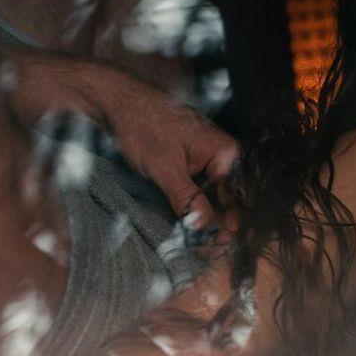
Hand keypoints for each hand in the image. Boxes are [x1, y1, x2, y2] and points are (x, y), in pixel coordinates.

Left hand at [5, 51, 238, 227]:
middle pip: (229, 201)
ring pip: (212, 200)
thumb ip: (188, 199)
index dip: (231, 226)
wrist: (116, 102)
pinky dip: (193, 210)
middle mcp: (221, 158)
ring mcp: (204, 162)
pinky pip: (198, 192)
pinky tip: (188, 228)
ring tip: (198, 247)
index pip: (239, 198)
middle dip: (218, 228)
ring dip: (205, 222)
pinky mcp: (188, 166)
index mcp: (226, 153)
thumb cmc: (143, 125)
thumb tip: (205, 230)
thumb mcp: (165, 167)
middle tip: (205, 253)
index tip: (216, 248)